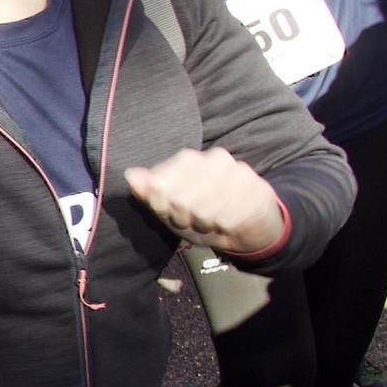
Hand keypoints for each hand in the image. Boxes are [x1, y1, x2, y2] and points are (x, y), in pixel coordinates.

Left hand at [125, 148, 283, 254]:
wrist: (249, 226)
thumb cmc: (204, 215)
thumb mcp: (170, 208)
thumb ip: (149, 193)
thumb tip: (130, 175)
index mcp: (189, 158)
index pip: (159, 185)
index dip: (163, 208)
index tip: (175, 212)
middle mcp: (215, 158)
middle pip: (180, 199)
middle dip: (184, 217)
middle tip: (195, 219)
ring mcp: (238, 172)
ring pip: (203, 210)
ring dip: (204, 224)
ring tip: (212, 220)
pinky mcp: (256, 190)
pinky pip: (226, 219)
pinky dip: (223, 228)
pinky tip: (229, 223)